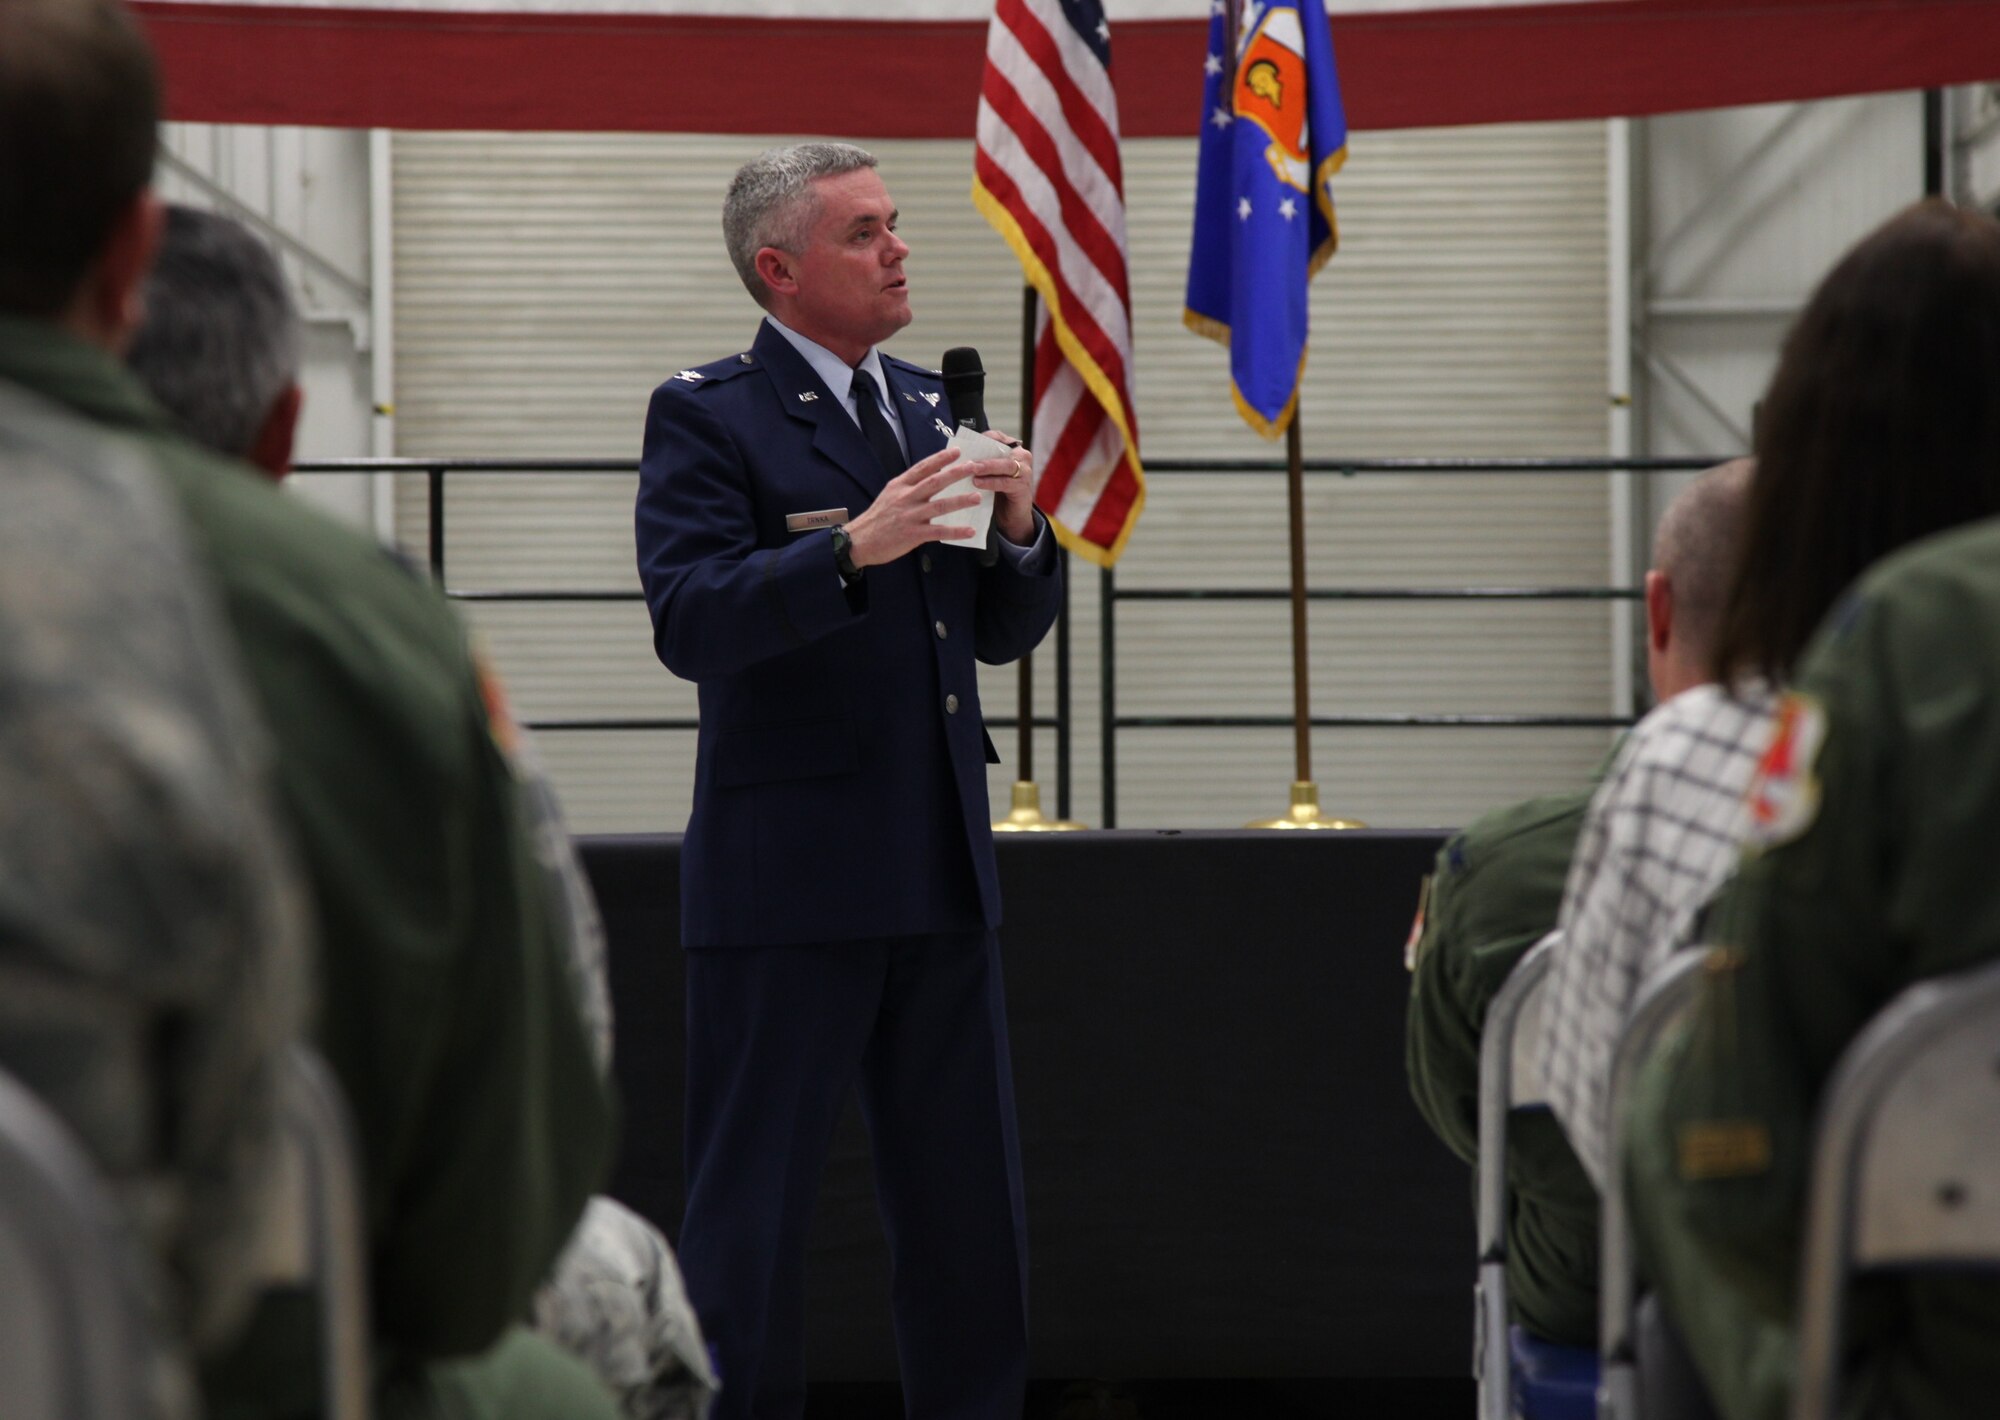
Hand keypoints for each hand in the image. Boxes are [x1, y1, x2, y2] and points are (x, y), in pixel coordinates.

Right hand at [844, 447, 1011, 568]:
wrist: (860, 540)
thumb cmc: (877, 518)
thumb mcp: (890, 494)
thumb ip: (909, 487)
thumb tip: (931, 477)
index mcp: (900, 485)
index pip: (923, 468)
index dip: (941, 459)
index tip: (957, 451)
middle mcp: (906, 498)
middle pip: (935, 482)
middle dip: (955, 473)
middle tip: (973, 467)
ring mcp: (910, 516)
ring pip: (940, 506)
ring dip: (960, 501)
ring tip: (977, 497)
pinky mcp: (913, 534)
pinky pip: (938, 532)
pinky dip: (955, 531)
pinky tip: (969, 531)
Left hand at [974, 429, 1036, 544]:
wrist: (1011, 516)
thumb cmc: (997, 491)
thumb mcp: (988, 473)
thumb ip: (980, 461)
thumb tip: (956, 452)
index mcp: (1012, 449)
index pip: (997, 437)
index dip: (982, 439)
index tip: (966, 443)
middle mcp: (1021, 457)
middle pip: (1002, 451)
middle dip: (983, 454)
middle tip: (967, 458)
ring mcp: (1025, 472)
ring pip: (1006, 465)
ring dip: (988, 467)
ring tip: (972, 470)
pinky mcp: (1023, 487)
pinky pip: (1006, 483)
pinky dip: (991, 482)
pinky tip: (978, 483)